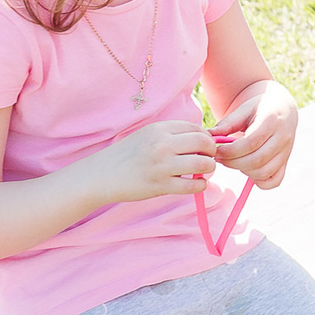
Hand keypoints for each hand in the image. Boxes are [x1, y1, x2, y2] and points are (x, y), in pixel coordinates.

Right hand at [87, 119, 219, 204]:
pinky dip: (200, 185)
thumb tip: (203, 138)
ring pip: (203, 164)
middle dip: (212, 151)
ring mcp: (162, 165)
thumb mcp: (148, 135)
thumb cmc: (128, 155)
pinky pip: (194, 185)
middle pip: (204, 143)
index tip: (205, 146)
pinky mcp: (161, 185)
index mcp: (160, 129)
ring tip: (203, 171)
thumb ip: (172, 134)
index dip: (206, 137)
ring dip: (209, 168)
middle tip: (208, 158)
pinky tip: (196, 184)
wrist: (102, 175)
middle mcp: (162, 144)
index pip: (196, 128)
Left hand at [207, 82, 298, 189]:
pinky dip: (260, 182)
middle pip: (257, 159)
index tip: (215, 151)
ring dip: (244, 171)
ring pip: (265, 172)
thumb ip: (228, 123)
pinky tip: (248, 171)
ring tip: (233, 162)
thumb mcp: (243, 110)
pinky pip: (275, 180)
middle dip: (233, 163)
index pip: (250, 143)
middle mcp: (283, 137)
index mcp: (272, 120)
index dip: (230, 151)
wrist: (282, 108)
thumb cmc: (259, 109)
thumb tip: (209, 136)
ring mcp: (286, 151)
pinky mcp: (286, 162)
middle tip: (220, 159)